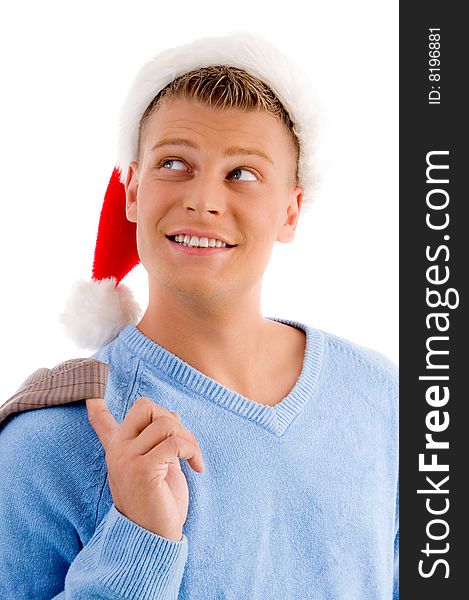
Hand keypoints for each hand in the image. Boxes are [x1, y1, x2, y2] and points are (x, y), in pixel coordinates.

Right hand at [86, 396, 204, 540]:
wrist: (154, 539)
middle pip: (147, 407)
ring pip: (166, 422)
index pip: (103, 423)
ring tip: (193, 459)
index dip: (97, 408)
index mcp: (118, 449)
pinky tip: (197, 467)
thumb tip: (171, 413)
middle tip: (184, 446)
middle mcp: (118, 451)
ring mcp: (127, 459)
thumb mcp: (156, 467)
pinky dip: (193, 451)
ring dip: (189, 438)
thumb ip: (157, 442)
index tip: (90, 398)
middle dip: (173, 419)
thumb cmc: (159, 503)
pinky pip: (175, 443)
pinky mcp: (143, 469)